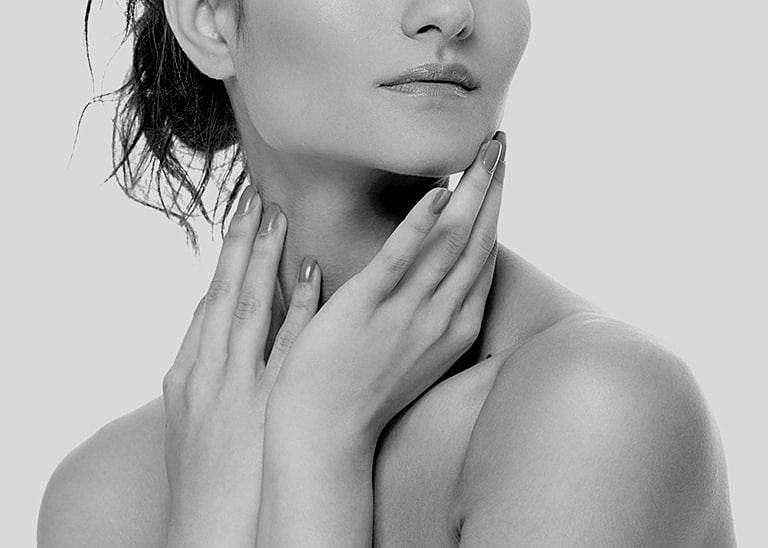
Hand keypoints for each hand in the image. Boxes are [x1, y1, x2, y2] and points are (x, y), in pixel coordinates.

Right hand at [160, 187, 323, 546]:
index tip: (239, 217)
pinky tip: (311, 273)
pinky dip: (297, 306)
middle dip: (239, 243)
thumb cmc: (207, 477)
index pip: (208, 300)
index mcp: (188, 371)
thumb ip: (206, 373)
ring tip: (276, 214)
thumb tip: (222, 332)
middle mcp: (210, 369)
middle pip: (224, 292)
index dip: (223, 257)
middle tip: (256, 196)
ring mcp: (239, 383)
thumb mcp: (194, 419)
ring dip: (262, 259)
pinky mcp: (271, 401)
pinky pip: (289, 343)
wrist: (212, 531)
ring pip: (249, 306)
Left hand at [266, 131, 505, 445]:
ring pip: (450, 243)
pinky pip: (401, 259)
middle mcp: (442, 319)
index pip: (483, 259)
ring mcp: (406, 314)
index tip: (498, 176)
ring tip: (482, 150)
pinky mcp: (366, 308)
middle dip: (492, 189)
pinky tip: (437, 192)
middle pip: (477, 242)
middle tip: (500, 143)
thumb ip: (433, 313)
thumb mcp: (417, 354)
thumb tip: (438, 274)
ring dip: (470, 192)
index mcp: (455, 329)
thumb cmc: (365, 392)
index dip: (494, 213)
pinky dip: (421, 224)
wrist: (325, 431)